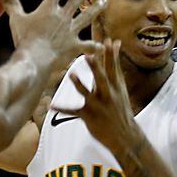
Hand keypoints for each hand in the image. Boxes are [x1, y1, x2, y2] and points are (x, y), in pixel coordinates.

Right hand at [0, 0, 105, 65]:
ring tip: (105, 1)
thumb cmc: (24, 39)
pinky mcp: (74, 47)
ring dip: (97, 8)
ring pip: (87, 17)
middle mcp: (63, 17)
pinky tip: (101, 45)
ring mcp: (70, 32)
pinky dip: (94, 46)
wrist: (35, 59)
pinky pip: (87, 46)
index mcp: (49, 9)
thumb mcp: (16, 19)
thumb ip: (11, 4)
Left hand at [52, 38, 134, 152]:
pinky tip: (51, 105)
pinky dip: (62, 109)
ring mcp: (98, 107)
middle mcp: (108, 95)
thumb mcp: (120, 88)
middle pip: (101, 79)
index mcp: (115, 87)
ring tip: (71, 74)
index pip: (113, 68)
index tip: (109, 41)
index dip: (111, 55)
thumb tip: (116, 44)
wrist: (125, 135)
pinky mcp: (89, 117)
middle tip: (89, 55)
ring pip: (88, 94)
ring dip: (79, 85)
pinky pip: (73, 112)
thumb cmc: (120, 108)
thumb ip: (115, 67)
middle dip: (95, 68)